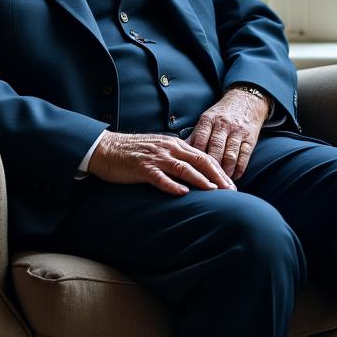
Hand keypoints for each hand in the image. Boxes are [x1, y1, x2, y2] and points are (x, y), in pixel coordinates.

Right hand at [88, 130, 235, 195]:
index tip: (230, 184)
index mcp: (174, 143)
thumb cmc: (132, 152)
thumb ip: (176, 157)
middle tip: (230, 191)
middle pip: (199, 161)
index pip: (202, 156)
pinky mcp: (142, 167)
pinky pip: (160, 177)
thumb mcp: (159, 149)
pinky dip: (172, 185)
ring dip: (201, 180)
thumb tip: (195, 170)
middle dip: (217, 176)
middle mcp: (168, 148)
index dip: (219, 170)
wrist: (105, 148)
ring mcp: (155, 157)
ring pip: (183, 168)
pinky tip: (183, 193)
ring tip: (214, 191)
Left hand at [188, 87, 268, 179]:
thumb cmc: (220, 115)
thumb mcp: (206, 120)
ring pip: (230, 154)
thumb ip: (195, 136)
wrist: (246, 100)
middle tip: (205, 183)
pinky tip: (234, 177)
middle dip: (210, 168)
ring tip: (220, 184)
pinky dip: (239, 169)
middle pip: (215, 149)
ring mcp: (238, 131)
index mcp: (208, 120)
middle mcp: (222, 125)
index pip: (199, 141)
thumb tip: (178, 153)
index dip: (195, 158)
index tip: (191, 172)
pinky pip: (244, 156)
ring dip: (225, 171)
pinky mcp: (251, 137)